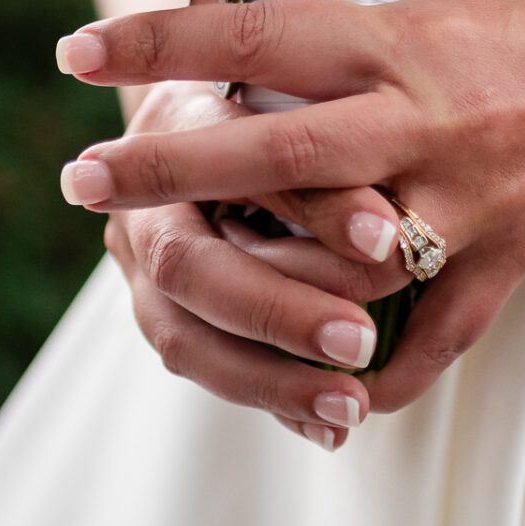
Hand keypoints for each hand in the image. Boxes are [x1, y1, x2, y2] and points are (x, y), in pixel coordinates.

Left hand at [57, 0, 524, 419]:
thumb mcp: (457, 1)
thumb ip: (370, 44)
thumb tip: (281, 60)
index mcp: (406, 39)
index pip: (254, 37)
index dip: (158, 42)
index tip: (74, 54)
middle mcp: (426, 120)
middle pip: (269, 154)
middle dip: (166, 167)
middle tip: (80, 177)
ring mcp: (473, 198)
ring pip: (340, 261)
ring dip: (257, 287)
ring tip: (189, 288)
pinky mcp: (520, 255)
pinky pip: (436, 339)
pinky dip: (379, 376)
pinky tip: (332, 398)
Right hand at [95, 80, 393, 450]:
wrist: (222, 117)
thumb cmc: (286, 98)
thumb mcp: (310, 109)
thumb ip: (330, 163)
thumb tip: (383, 235)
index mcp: (178, 121)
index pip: (230, 163)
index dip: (308, 203)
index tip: (386, 236)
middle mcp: (141, 198)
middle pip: (189, 267)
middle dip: (277, 310)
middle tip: (360, 341)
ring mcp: (138, 266)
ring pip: (185, 339)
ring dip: (270, 378)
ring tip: (351, 406)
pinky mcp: (160, 315)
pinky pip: (208, 367)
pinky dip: (271, 398)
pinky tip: (330, 427)